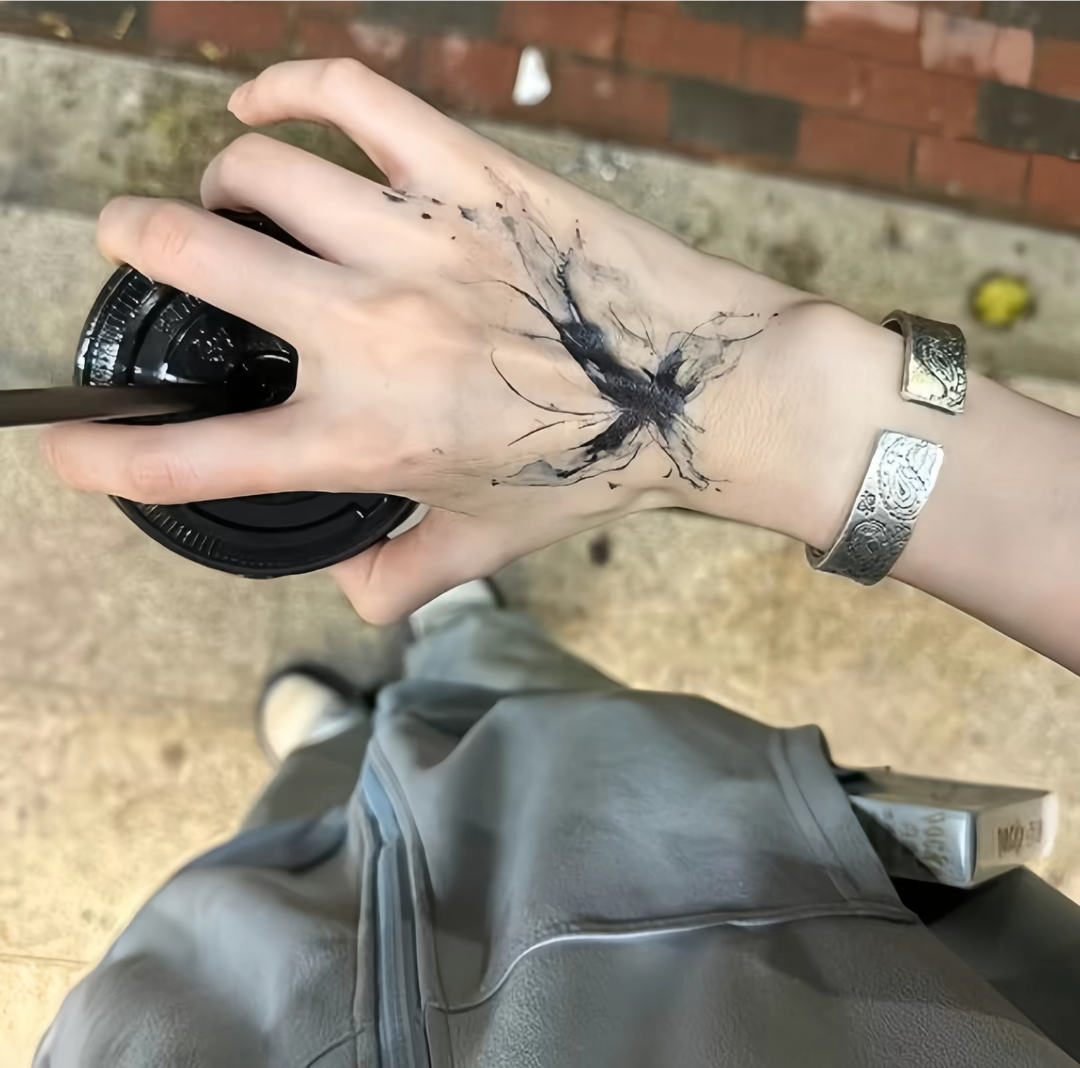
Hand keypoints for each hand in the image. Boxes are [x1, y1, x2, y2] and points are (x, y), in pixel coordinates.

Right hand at [44, 58, 826, 621]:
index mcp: (366, 438)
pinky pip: (347, 96)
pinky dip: (285, 86)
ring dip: (217, 180)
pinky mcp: (466, 176)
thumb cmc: (596, 470)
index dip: (108, 456)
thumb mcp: (489, 542)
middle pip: (193, 257)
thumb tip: (354, 596)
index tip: (66, 446)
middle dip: (136, 245)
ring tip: (231, 194)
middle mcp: (372, 336)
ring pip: (255, 171)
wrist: (701, 393)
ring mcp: (416, 244)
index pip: (200, 456)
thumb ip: (407, 575)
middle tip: (139, 246)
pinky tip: (260, 103)